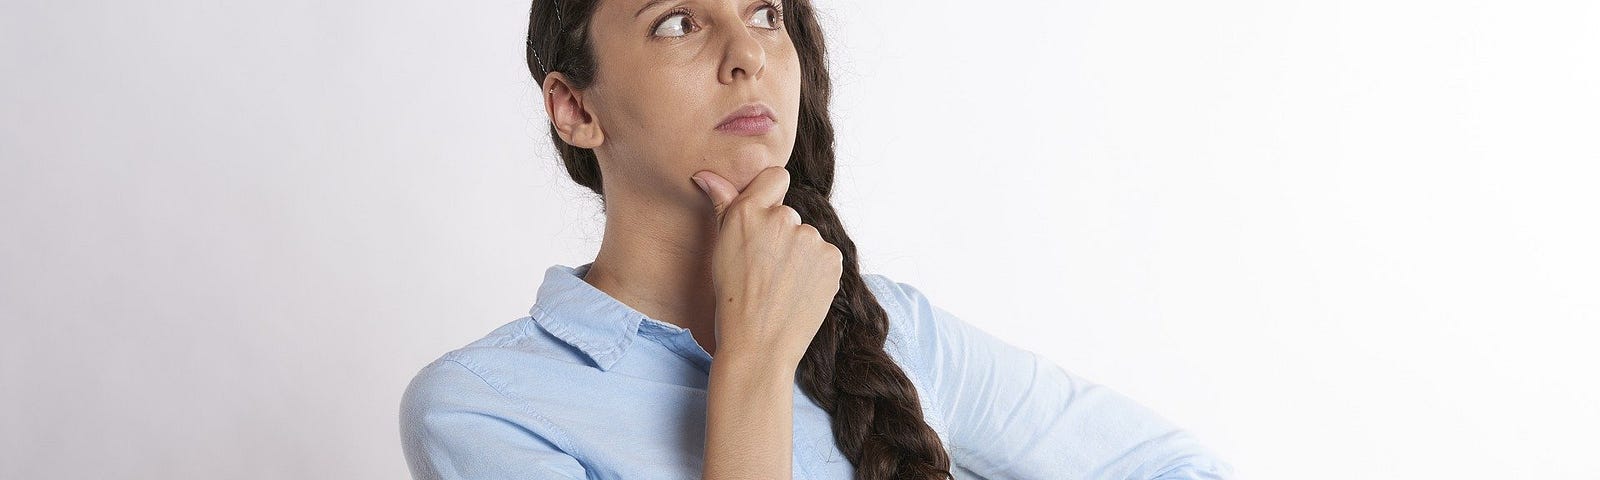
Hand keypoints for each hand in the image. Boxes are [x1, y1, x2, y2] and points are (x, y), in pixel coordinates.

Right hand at [691, 166, 842, 369]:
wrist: (759, 345)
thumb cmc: (733, 299)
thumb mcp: (721, 248)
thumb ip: (721, 204)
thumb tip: (706, 175)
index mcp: (749, 212)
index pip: (776, 177)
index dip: (771, 198)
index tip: (765, 224)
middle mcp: (782, 218)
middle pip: (790, 214)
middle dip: (782, 236)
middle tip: (766, 270)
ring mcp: (810, 239)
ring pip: (808, 238)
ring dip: (800, 255)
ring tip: (782, 285)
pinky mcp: (832, 258)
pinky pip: (825, 256)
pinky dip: (816, 271)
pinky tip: (799, 291)